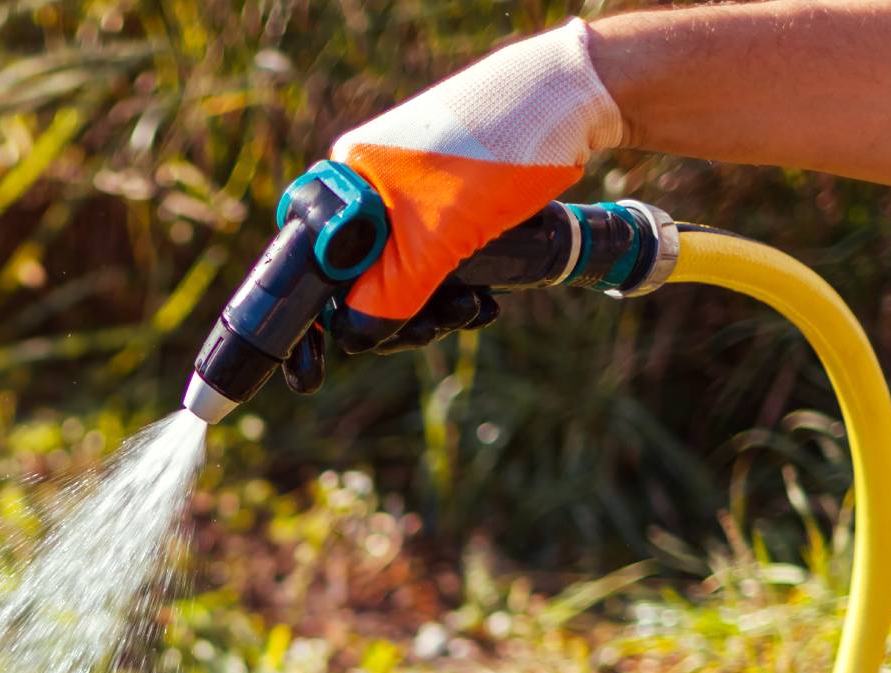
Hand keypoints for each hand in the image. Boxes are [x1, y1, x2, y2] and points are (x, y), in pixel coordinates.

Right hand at [325, 19, 621, 353]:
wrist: (570, 101)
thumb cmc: (495, 156)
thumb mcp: (435, 241)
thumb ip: (390, 295)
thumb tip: (357, 338)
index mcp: (350, 184)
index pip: (320, 267)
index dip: (333, 316)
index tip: (351, 353)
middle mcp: (369, 186)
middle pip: (362, 277)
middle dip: (400, 316)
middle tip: (437, 330)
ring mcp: (408, 191)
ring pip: (401, 273)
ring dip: (435, 307)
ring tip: (474, 312)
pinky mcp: (444, 199)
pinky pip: (431, 258)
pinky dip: (454, 287)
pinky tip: (484, 301)